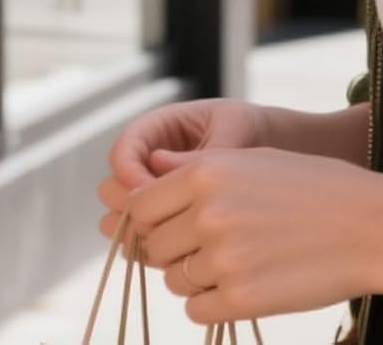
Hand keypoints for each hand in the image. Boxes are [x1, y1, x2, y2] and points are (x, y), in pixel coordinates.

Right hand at [98, 99, 269, 240]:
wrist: (270, 151)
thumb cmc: (251, 129)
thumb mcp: (233, 128)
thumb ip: (201, 148)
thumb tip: (160, 164)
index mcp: (158, 128)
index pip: (122, 150)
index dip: (128, 172)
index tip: (150, 192)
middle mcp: (146, 162)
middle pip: (112, 189)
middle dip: (129, 206)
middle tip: (155, 221)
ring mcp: (152, 194)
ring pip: (122, 218)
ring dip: (136, 231)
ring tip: (164, 239)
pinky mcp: (162, 220)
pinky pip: (142, 237)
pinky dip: (150, 247)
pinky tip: (172, 254)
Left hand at [129, 147, 382, 324]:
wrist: (371, 226)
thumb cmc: (313, 187)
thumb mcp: (255, 161)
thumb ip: (195, 173)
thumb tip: (138, 185)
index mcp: (208, 172)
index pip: (139, 206)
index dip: (150, 219)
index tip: (172, 224)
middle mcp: (208, 213)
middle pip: (153, 247)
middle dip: (175, 249)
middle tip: (217, 242)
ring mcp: (223, 259)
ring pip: (175, 281)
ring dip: (198, 276)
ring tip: (245, 257)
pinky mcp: (240, 299)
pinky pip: (197, 310)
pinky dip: (215, 302)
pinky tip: (250, 281)